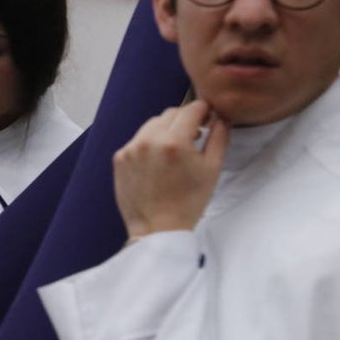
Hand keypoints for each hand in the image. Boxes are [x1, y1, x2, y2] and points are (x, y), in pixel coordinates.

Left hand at [113, 100, 228, 238]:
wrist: (157, 229)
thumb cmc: (188, 203)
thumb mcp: (212, 169)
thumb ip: (219, 137)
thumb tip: (220, 117)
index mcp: (174, 142)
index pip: (190, 109)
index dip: (203, 110)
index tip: (208, 116)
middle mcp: (148, 141)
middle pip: (170, 114)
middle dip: (185, 119)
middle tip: (196, 133)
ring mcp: (130, 149)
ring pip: (152, 125)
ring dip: (166, 130)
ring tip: (176, 148)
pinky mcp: (119, 158)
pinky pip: (137, 140)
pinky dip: (149, 143)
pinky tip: (158, 161)